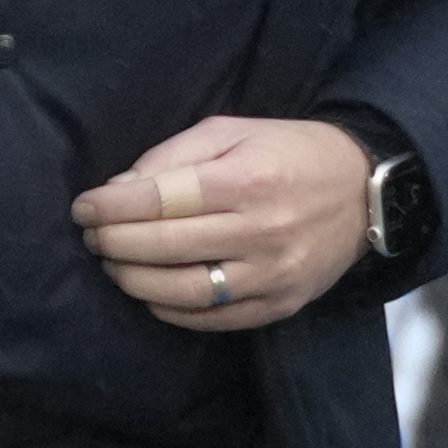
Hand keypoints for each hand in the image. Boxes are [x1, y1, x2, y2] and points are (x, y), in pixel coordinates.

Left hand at [72, 116, 371, 332]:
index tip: (84, 207)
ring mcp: (272, 274)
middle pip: (166, 246)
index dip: (112, 207)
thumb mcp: (232, 130)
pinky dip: (171, 310)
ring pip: (184, 290)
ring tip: (113, 265)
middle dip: (114, 242)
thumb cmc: (289, 151)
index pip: (161, 198)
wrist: (364, 191)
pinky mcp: (280, 305)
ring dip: (135, 281)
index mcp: (247, 179)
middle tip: (92, 237)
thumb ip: (173, 155)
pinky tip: (151, 293)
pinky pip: (213, 318)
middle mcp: (261, 230)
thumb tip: (118, 190)